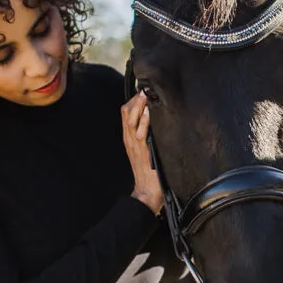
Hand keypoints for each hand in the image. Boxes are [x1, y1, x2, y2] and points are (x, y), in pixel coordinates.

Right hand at [121, 91, 163, 214]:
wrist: (146, 192)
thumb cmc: (149, 172)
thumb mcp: (145, 151)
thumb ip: (147, 137)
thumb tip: (157, 122)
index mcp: (129, 138)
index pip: (125, 114)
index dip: (132, 101)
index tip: (141, 92)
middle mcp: (129, 140)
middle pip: (126, 113)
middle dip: (134, 100)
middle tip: (144, 90)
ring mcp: (135, 145)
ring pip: (131, 120)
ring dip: (139, 106)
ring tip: (145, 95)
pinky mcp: (142, 151)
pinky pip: (141, 133)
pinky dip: (145, 121)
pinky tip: (150, 112)